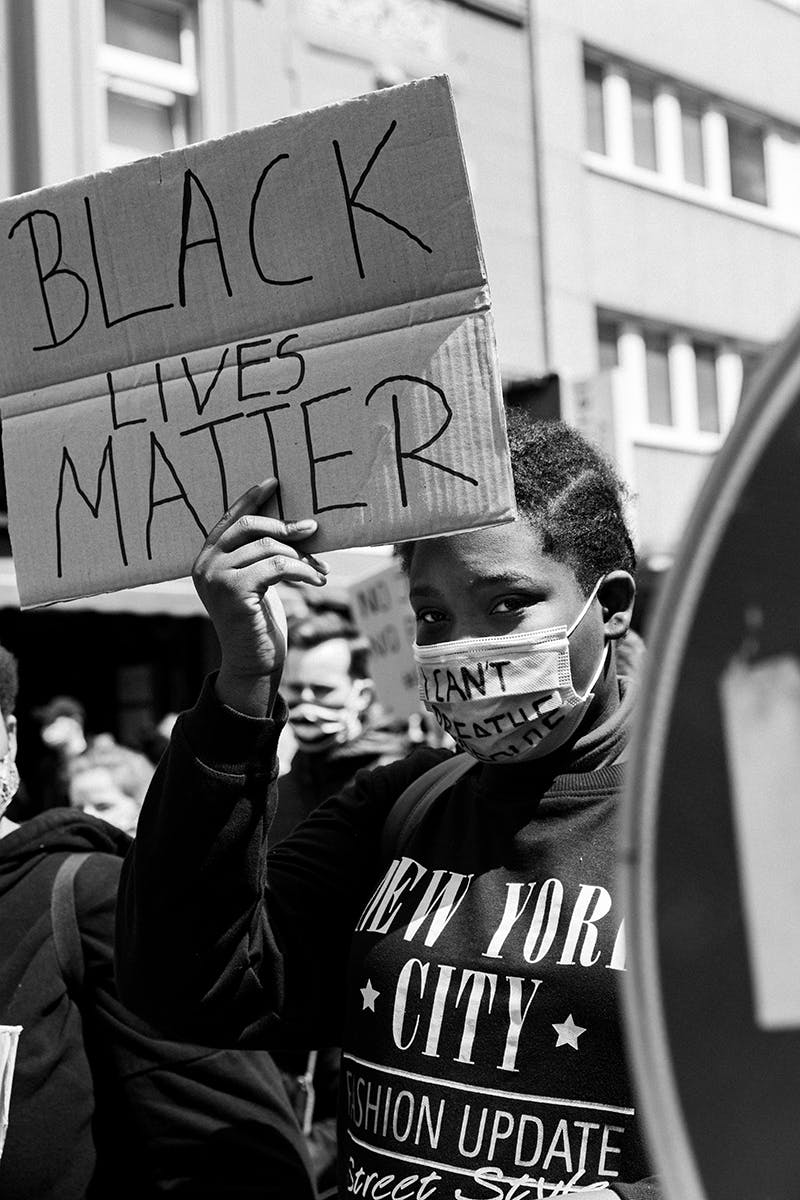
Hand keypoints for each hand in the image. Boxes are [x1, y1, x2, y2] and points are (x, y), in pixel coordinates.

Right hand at [192, 478, 328, 714]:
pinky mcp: (234, 590)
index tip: (273, 482)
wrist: (252, 665)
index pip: (229, 520)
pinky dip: (302, 571)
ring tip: (320, 573)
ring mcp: (217, 577)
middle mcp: (206, 565)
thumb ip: (260, 556)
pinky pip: (277, 566)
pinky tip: (317, 581)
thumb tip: (294, 526)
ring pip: (269, 548)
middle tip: (313, 529)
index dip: (250, 499)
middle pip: (251, 527)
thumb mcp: (258, 583)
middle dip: (285, 526)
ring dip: (302, 558)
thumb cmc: (258, 624)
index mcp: (207, 559)